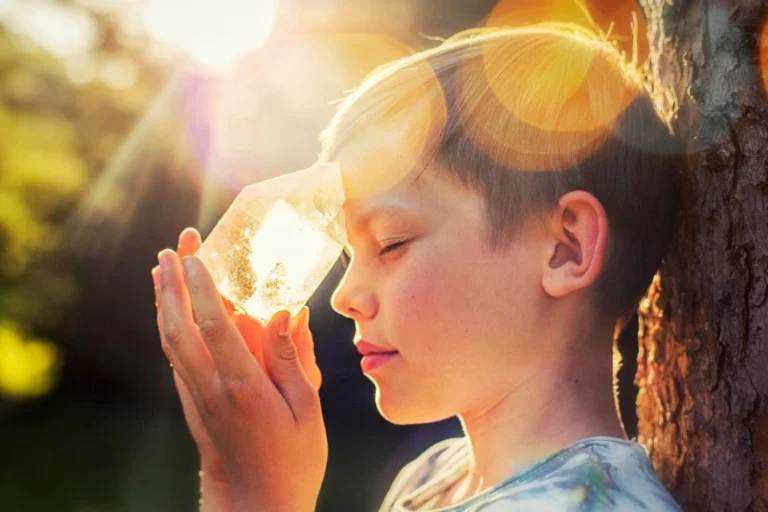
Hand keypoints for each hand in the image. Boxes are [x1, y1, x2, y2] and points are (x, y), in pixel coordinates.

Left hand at [153, 240, 326, 511]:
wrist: (261, 507)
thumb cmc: (295, 460)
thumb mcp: (308, 408)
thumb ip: (294, 358)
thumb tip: (288, 311)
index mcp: (244, 386)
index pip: (215, 325)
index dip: (201, 287)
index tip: (193, 253)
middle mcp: (213, 389)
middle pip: (181, 327)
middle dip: (173, 283)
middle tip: (171, 247)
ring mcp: (200, 399)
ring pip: (172, 342)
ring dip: (164, 302)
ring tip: (160, 268)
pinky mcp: (197, 408)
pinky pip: (176, 359)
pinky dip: (170, 328)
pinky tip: (172, 314)